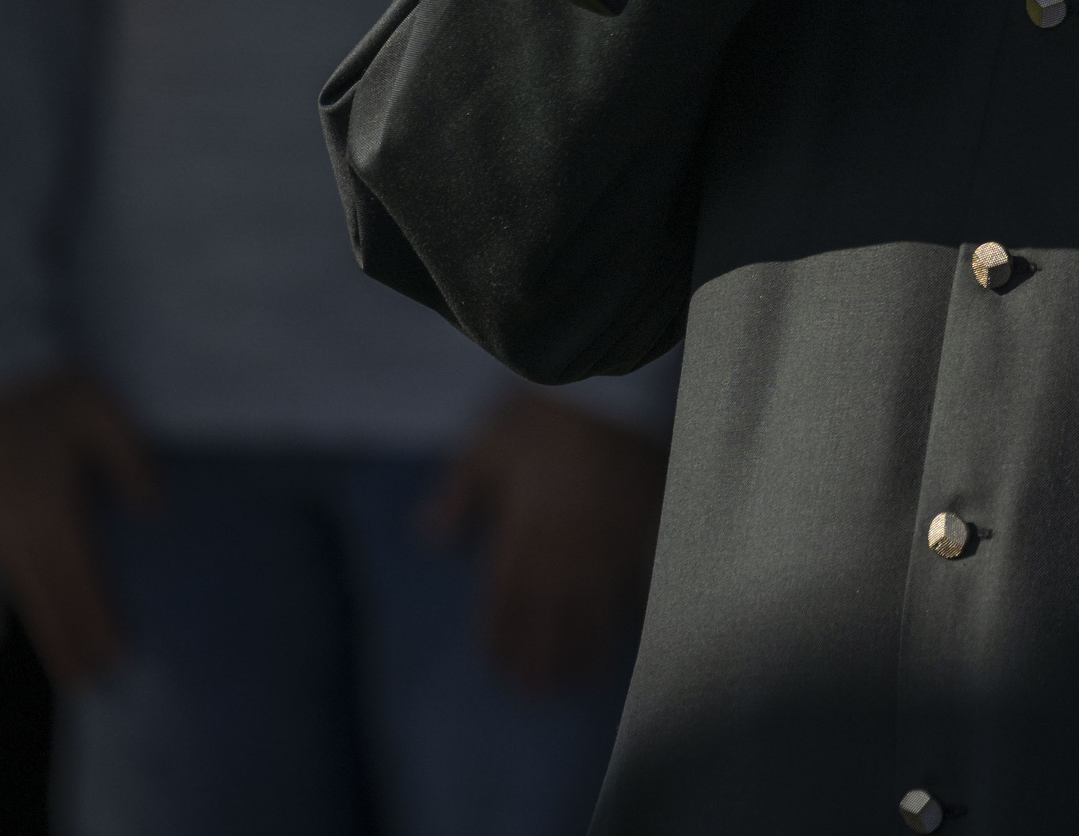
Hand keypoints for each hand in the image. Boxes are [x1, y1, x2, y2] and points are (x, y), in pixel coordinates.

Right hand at [0, 367, 154, 688]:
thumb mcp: (103, 414)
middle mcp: (22, 522)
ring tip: (67, 666)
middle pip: (49, 594)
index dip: (96, 616)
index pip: (79, 574)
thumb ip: (129, 461)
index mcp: (52, 502)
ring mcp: (2, 520)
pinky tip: (41, 617)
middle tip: (90, 683)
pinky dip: (28, 601)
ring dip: (47, 629)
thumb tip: (154, 508)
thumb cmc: (54, 390)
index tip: (113, 652)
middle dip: (71, 639)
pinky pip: (11, 570)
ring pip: (26, 589)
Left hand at [421, 392, 666, 692]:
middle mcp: (564, 547)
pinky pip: (644, 576)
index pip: (506, 600)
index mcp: (523, 531)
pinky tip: (640, 628)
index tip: (498, 667)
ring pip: (597, 609)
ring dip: (587, 647)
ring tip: (584, 676)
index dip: (501, 639)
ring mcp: (609, 540)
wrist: (609, 385)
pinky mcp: (646, 524)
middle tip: (538, 691)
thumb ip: (461, 490)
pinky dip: (640, 605)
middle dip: (541, 658)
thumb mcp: (488, 441)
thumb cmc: (544, 411)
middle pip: (550, 618)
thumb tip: (432, 534)